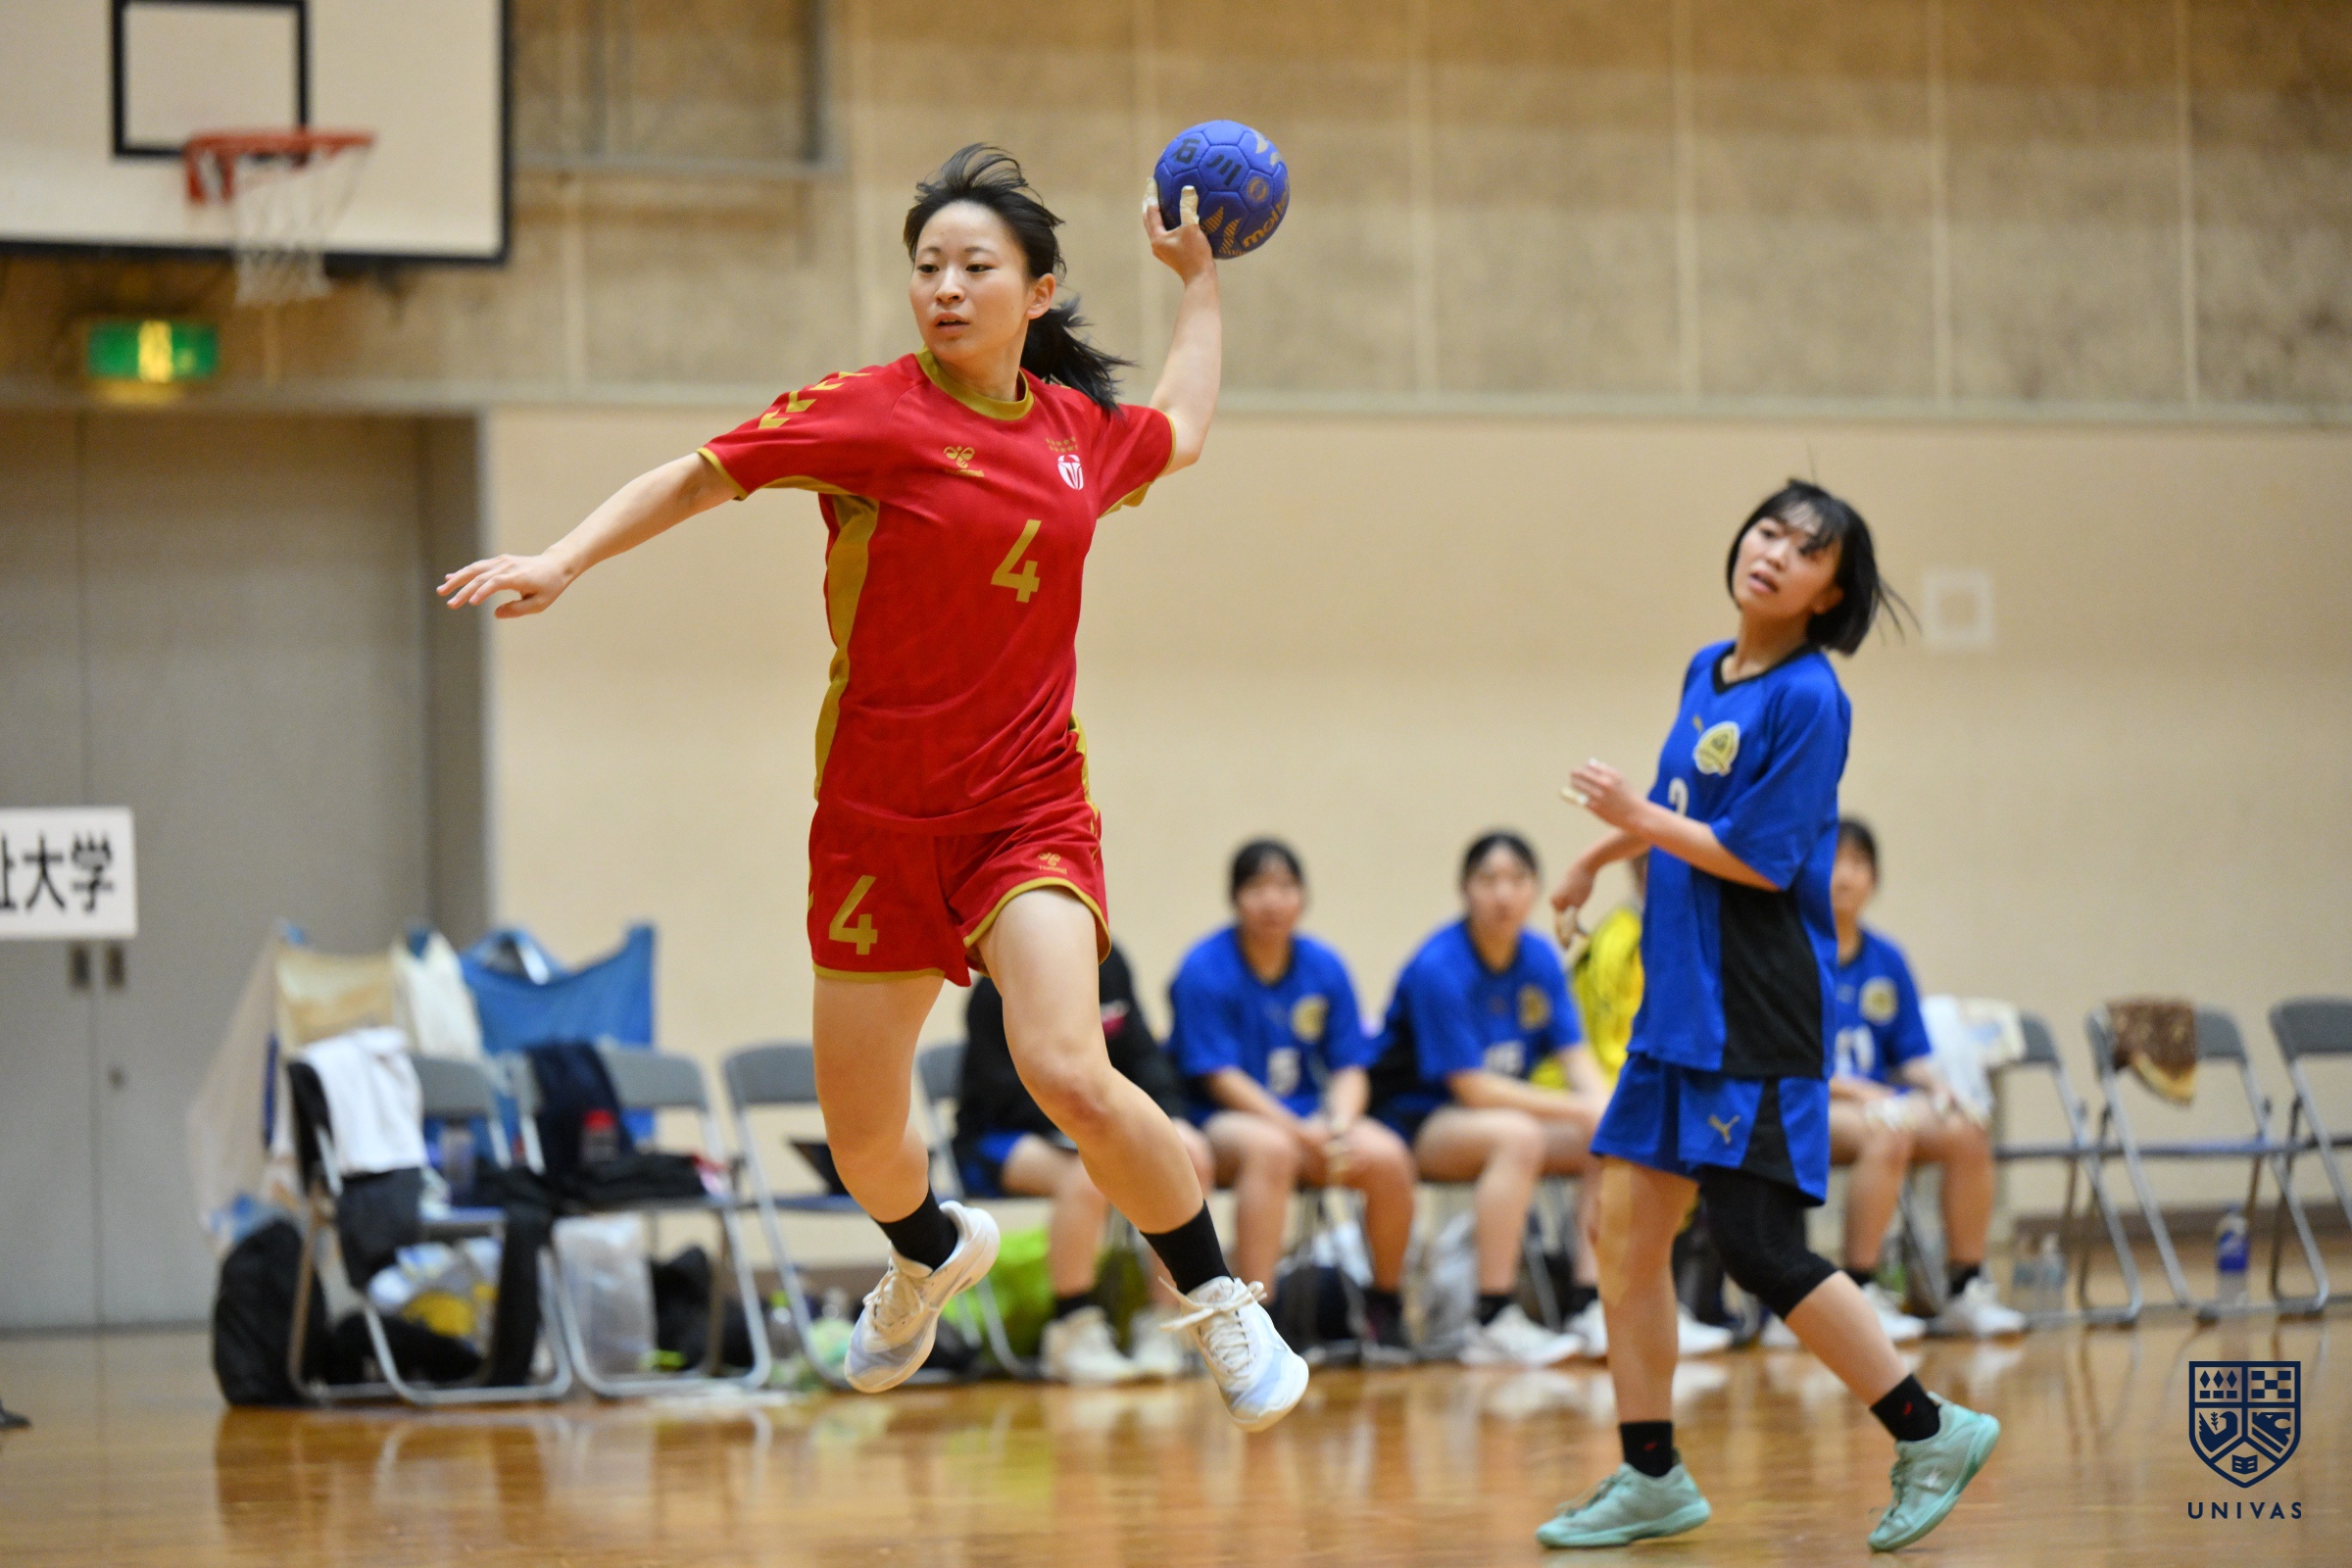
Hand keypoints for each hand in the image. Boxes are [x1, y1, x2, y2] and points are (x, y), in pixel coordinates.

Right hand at [440, 552, 573, 618]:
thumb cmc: (549, 587)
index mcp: (518, 577)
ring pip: (475, 569)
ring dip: (457, 580)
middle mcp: (507, 566)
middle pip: (480, 577)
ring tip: (442, 591)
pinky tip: (450, 578)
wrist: (555, 565)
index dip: (482, 592)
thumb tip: (495, 613)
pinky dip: (463, 573)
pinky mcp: (499, 561)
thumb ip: (518, 609)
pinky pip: (478, 567)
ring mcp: (501, 562)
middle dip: (462, 590)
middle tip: (449, 604)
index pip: (495, 583)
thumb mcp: (540, 604)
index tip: (470, 603)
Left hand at [1144, 180, 1214, 283]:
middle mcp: (1156, 244)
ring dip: (1155, 214)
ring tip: (1159, 202)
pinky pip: (1165, 233)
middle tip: (1150, 189)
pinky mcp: (1172, 254)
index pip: (1151, 211)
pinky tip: (1176, 218)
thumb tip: (1188, 188)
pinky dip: (1166, 222)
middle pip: (1148, 220)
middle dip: (1148, 204)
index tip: (1152, 180)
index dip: (1151, 194)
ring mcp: (1163, 250)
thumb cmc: (1195, 254)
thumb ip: (1188, 208)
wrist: (1200, 279)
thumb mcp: (1192, 228)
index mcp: (1157, 237)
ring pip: (1155, 227)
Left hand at [1549, 861, 1594, 946]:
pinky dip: (1578, 930)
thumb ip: (1568, 900)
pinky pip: (1574, 921)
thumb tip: (1571, 907)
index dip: (1562, 932)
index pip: (1557, 920)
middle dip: (1561, 938)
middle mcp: (1556, 903)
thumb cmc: (1579, 879)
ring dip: (1567, 938)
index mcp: (1554, 901)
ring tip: (1568, 947)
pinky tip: (1585, 936)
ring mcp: (1564, 904)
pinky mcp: (1574, 904)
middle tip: (1565, 948)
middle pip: (1558, 925)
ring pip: (1564, 925)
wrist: (1584, 867)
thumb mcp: (1571, 891)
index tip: (1567, 940)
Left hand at [1567, 759, 1641, 829]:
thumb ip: (1606, 770)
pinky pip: (1581, 799)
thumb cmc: (1628, 796)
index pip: (1590, 766)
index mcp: (1611, 775)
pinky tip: (1580, 796)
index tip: (1581, 769)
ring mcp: (1599, 796)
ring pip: (1578, 786)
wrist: (1636, 815)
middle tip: (1572, 774)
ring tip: (1573, 783)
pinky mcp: (1595, 807)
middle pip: (1581, 774)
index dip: (1584, 767)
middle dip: (1575, 773)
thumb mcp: (1621, 780)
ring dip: (1574, 784)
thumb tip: (1590, 763)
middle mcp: (1604, 784)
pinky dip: (1580, 797)